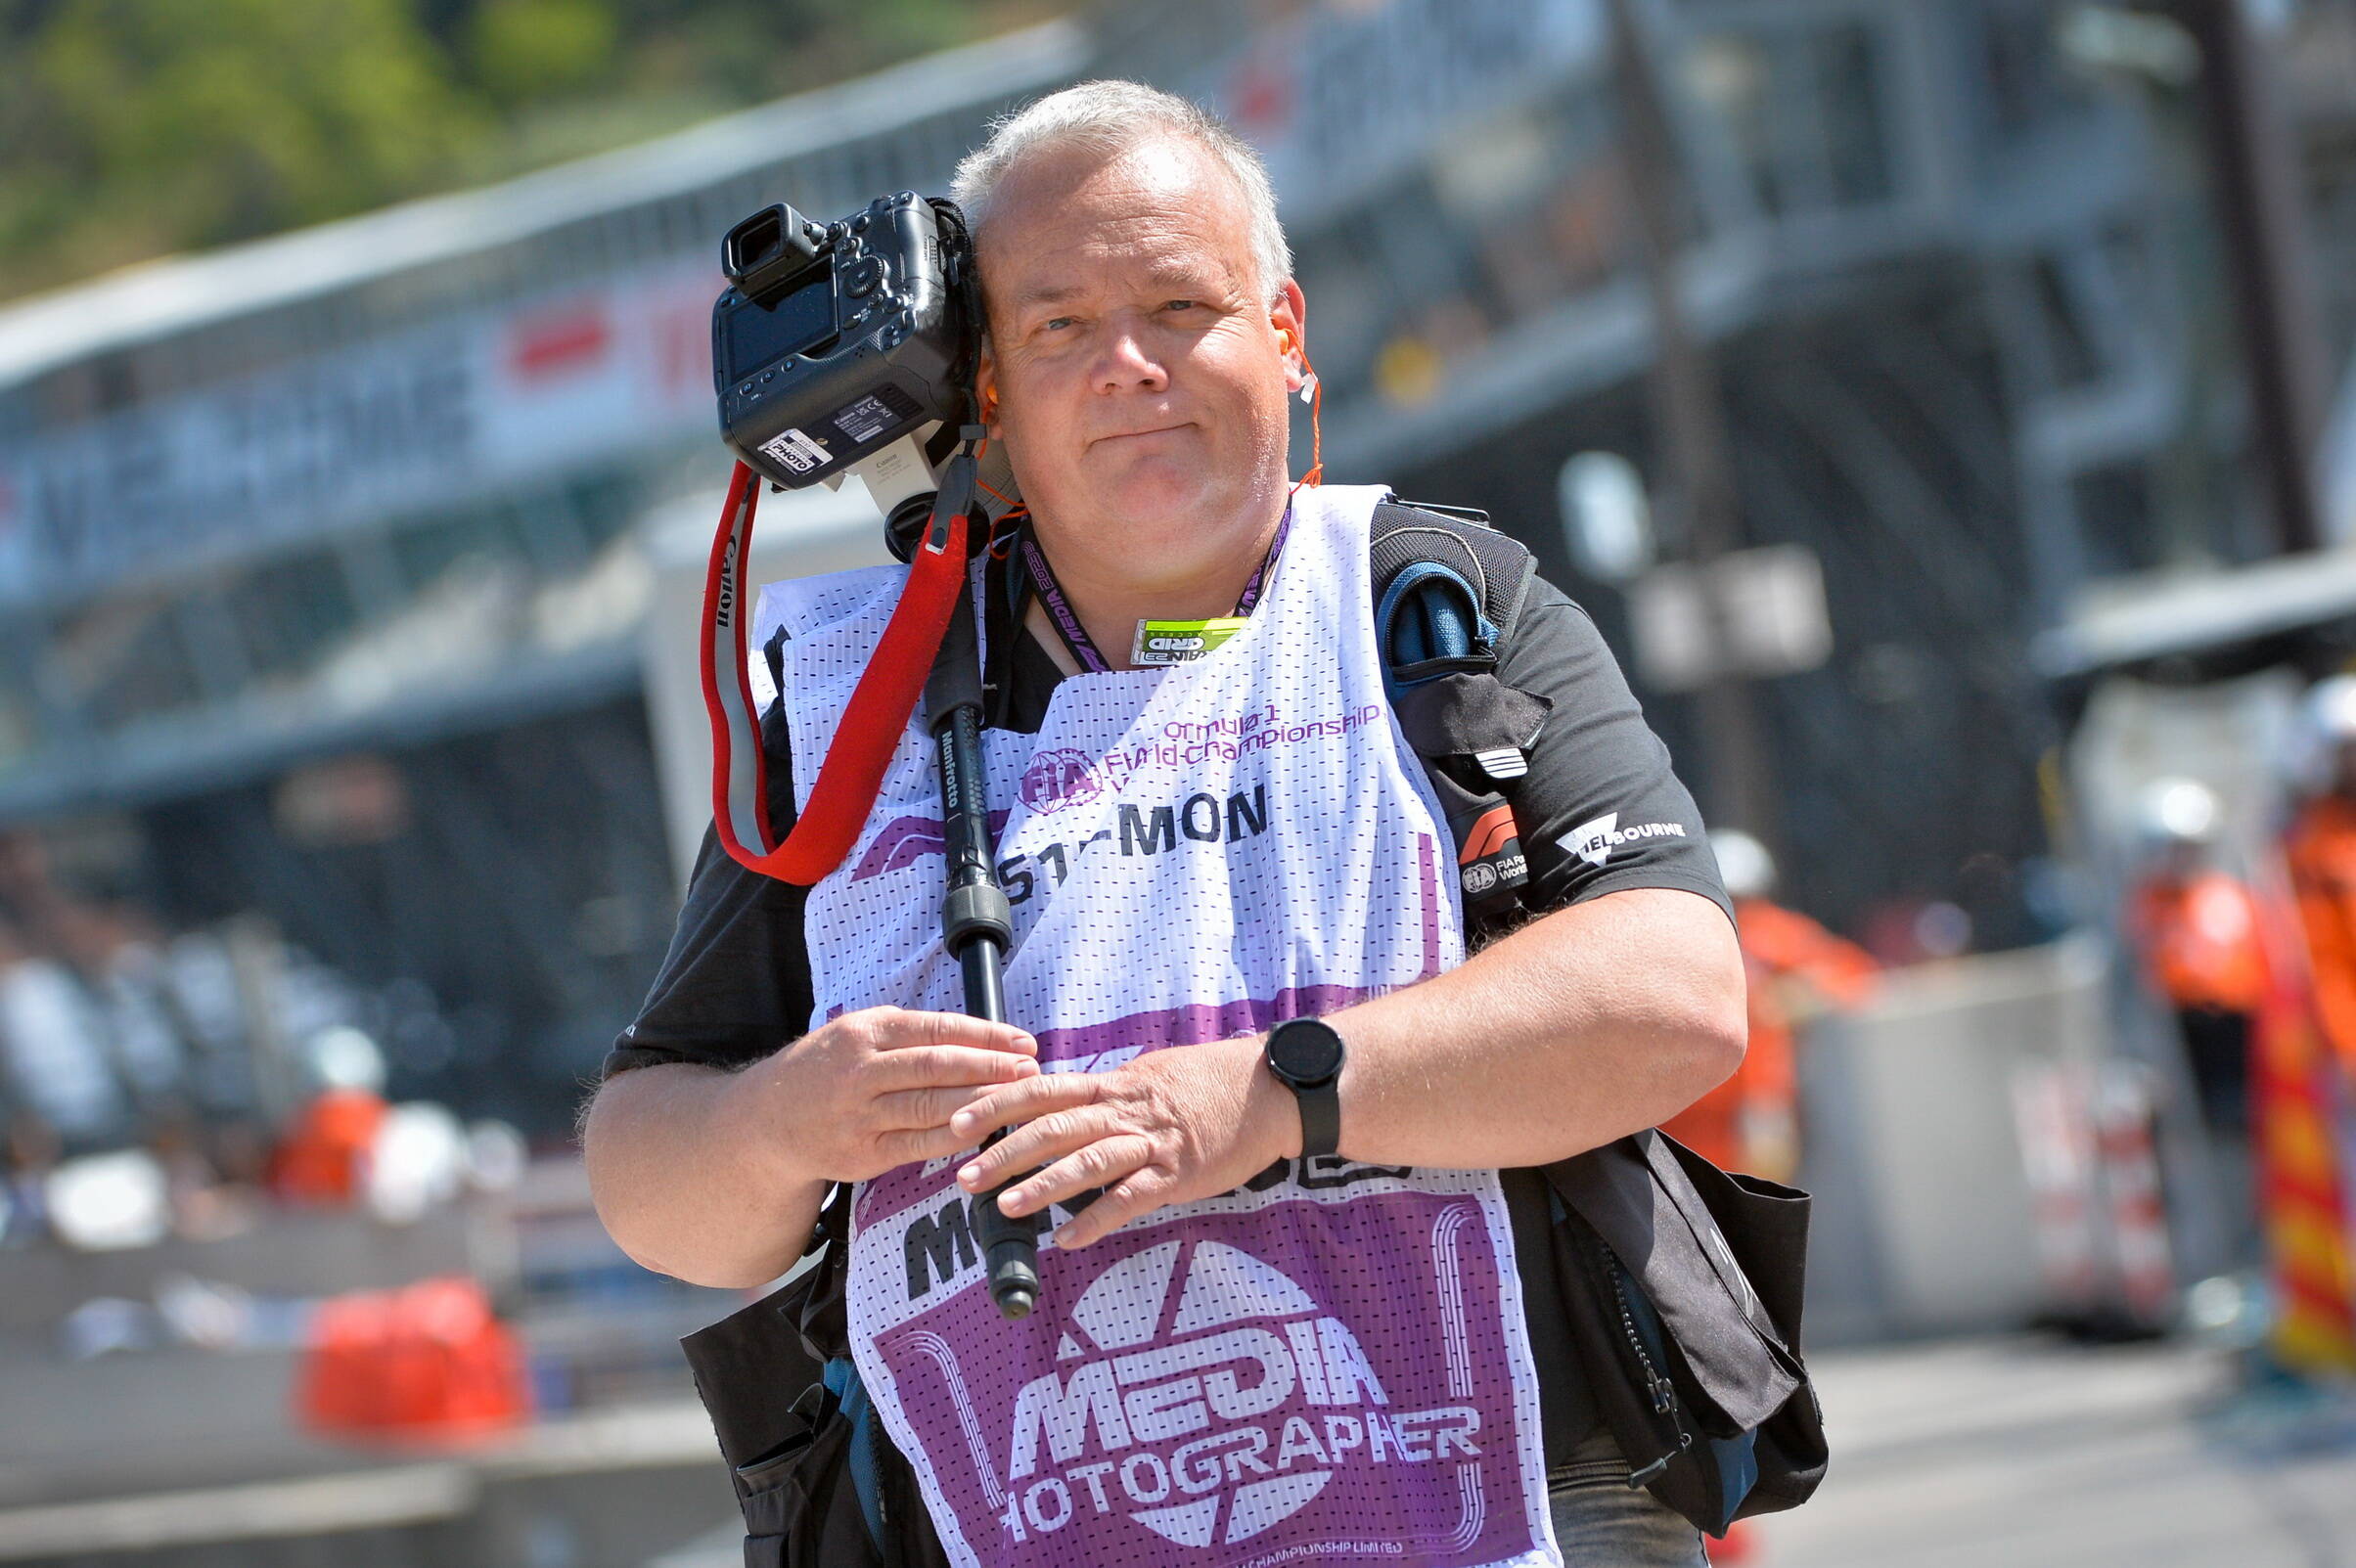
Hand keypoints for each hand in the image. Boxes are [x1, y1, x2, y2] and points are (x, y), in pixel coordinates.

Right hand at [735, 1006, 1038, 1185]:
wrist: (766, 1121)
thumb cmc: (825, 1070)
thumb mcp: (858, 1034)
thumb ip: (910, 1035)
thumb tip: (980, 1037)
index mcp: (865, 1032)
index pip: (937, 1029)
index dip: (986, 1035)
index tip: (1022, 1041)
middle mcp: (861, 1071)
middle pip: (938, 1067)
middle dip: (991, 1068)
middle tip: (1030, 1070)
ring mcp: (859, 1116)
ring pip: (931, 1108)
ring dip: (981, 1105)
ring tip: (1017, 1101)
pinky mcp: (861, 1155)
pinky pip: (918, 1146)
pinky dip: (955, 1140)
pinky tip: (984, 1134)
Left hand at [948, 1035, 1297, 1249]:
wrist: (1271, 1091)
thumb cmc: (1210, 1083)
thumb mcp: (1149, 1076)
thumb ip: (1106, 1095)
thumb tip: (1064, 1104)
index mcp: (1112, 1086)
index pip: (1042, 1089)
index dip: (996, 1105)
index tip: (957, 1120)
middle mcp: (1124, 1111)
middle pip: (1053, 1126)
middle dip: (1004, 1151)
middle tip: (962, 1175)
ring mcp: (1150, 1143)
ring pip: (1086, 1160)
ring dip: (1041, 1185)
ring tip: (1003, 1206)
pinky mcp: (1177, 1174)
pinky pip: (1130, 1199)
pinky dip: (1096, 1220)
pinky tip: (1068, 1241)